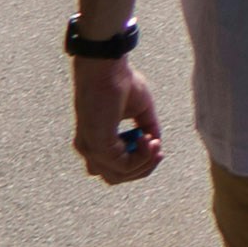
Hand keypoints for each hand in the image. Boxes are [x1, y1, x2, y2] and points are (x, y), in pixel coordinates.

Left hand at [72, 54, 163, 184]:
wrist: (107, 68)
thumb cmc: (120, 82)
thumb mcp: (140, 110)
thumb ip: (147, 128)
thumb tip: (156, 143)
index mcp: (95, 141)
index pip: (113, 169)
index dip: (139, 163)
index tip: (157, 147)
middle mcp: (88, 149)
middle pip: (115, 178)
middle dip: (142, 168)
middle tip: (158, 150)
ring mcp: (91, 149)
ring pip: (119, 175)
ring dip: (144, 163)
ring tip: (155, 143)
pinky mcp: (97, 146)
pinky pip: (123, 164)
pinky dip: (142, 155)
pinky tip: (148, 139)